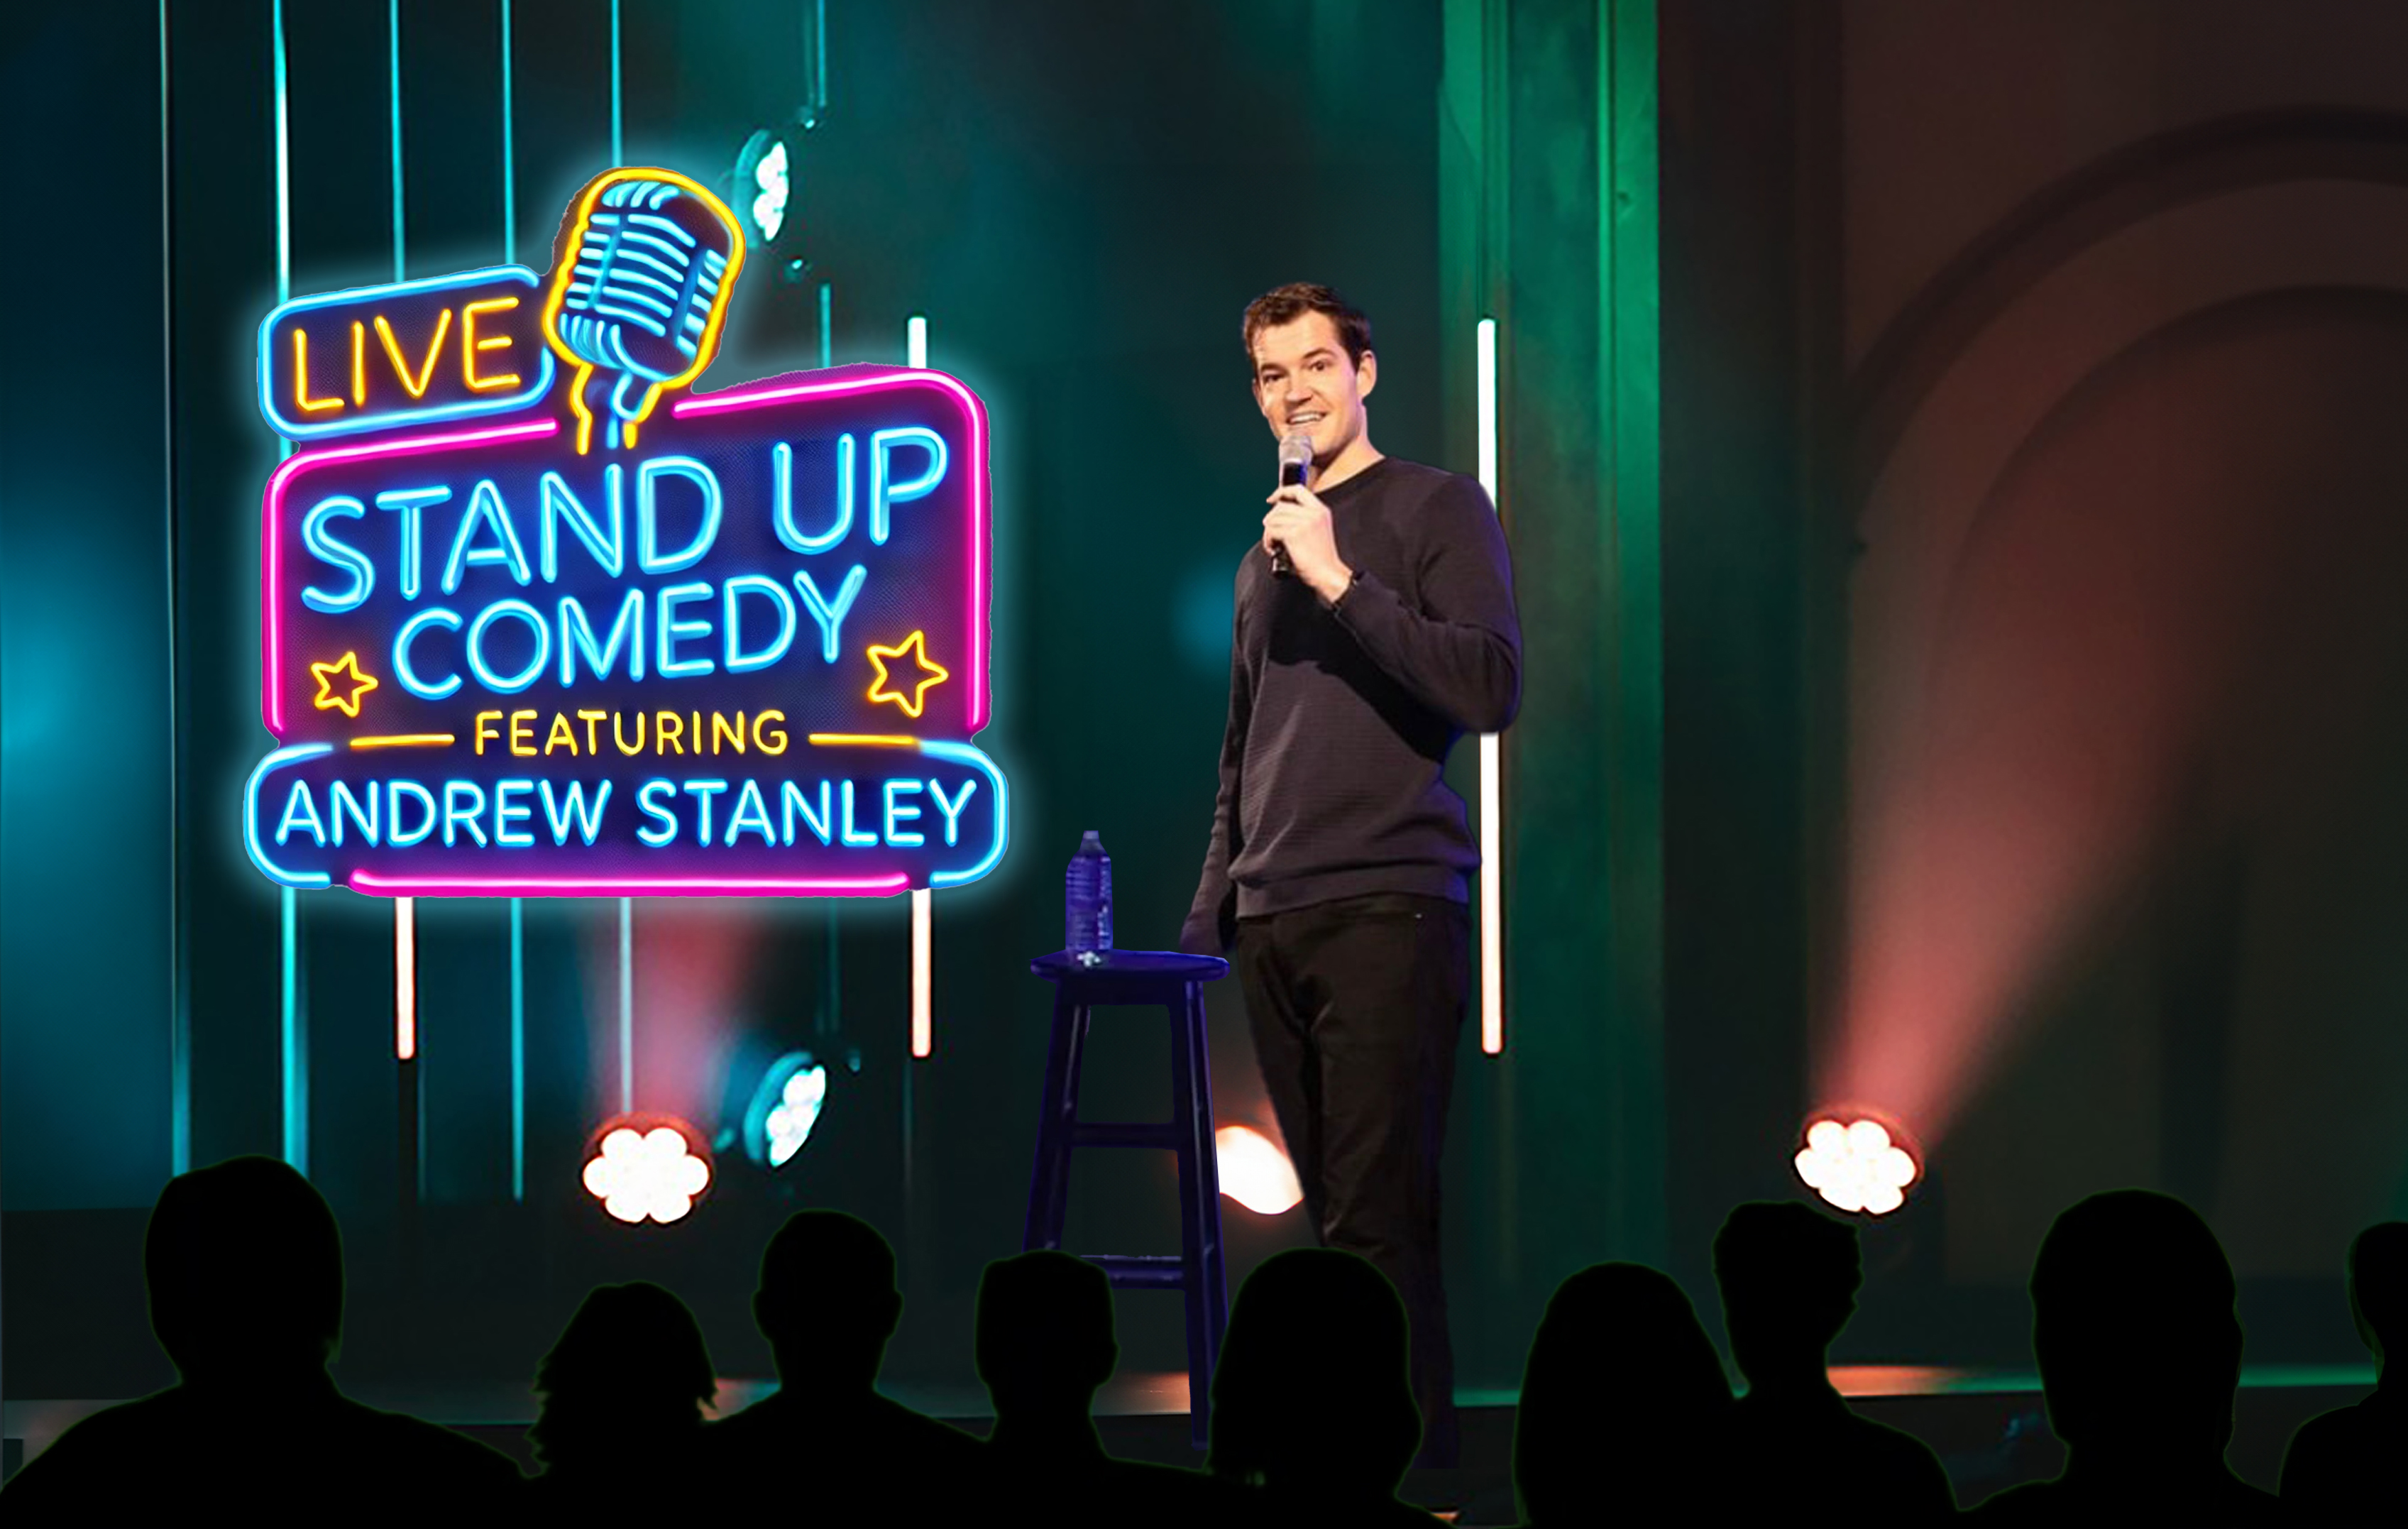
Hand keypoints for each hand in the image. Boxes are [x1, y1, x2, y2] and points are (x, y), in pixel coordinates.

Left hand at [1263, 484, 1353, 603]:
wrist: (1328, 573)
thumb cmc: (1321, 558)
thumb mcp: (1319, 530)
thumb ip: (1305, 517)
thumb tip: (1278, 513)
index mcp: (1321, 510)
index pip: (1298, 490)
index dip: (1281, 492)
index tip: (1271, 499)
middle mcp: (1313, 513)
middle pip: (1281, 506)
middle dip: (1271, 520)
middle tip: (1272, 534)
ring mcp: (1304, 522)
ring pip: (1273, 519)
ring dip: (1268, 533)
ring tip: (1274, 544)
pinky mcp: (1294, 534)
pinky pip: (1271, 531)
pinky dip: (1268, 541)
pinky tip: (1274, 549)